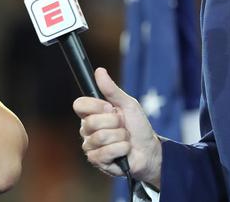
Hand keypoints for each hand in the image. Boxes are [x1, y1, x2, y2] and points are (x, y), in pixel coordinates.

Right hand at [73, 68, 162, 186]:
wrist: (149, 150)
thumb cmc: (138, 127)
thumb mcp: (128, 104)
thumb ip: (111, 89)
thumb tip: (99, 70)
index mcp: (91, 114)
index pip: (79, 105)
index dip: (96, 106)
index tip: (111, 108)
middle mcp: (87, 129)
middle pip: (91, 122)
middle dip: (115, 124)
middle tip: (123, 126)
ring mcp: (90, 145)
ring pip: (101, 137)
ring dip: (121, 138)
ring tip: (125, 139)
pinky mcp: (96, 160)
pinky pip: (105, 152)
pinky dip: (121, 150)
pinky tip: (124, 151)